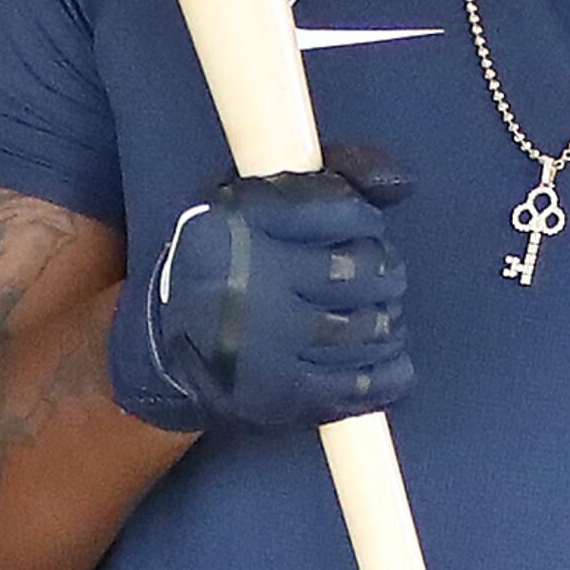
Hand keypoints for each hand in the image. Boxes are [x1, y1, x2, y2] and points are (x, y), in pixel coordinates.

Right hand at [108, 149, 413, 430]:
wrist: (169, 348)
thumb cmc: (224, 262)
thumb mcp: (253, 200)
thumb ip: (331, 176)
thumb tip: (401, 185)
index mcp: (238, 223)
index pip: (344, 212)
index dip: (366, 223)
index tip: (363, 232)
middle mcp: (249, 281)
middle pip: (362, 271)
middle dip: (384, 272)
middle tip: (379, 277)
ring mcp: (265, 344)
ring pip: (367, 327)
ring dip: (388, 321)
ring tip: (380, 316)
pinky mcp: (279, 393)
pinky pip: (360, 382)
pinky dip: (388, 369)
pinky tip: (388, 357)